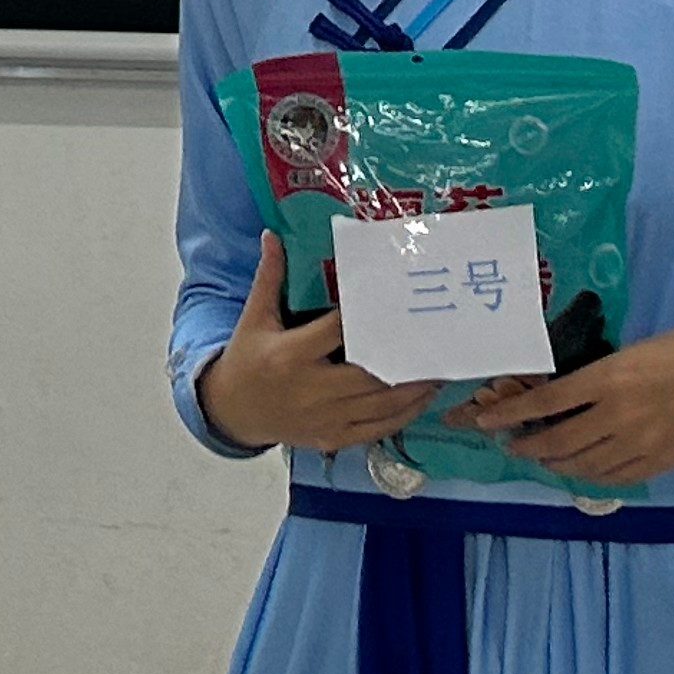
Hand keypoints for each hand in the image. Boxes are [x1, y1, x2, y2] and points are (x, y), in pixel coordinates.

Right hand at [196, 234, 445, 455]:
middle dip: (404, 359)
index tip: (395, 303)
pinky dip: (404, 414)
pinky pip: (377, 429)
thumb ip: (269, 277)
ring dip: (414, 389)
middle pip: (369, 374)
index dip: (366, 319)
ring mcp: (326, 418)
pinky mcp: (334, 438)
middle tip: (433, 340)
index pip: (337, 333)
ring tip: (439, 369)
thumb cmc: (247, 359)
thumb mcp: (254, 317)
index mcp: (291, 355)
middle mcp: (312, 389)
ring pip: (381, 405)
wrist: (234, 412)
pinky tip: (422, 399)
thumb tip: (272, 235)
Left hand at [441, 319, 673, 486]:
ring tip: (537, 455)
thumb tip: (566, 394)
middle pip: (558, 441)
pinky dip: (588, 474)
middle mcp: (620, 416)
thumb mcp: (636, 349)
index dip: (509, 413)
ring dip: (553, 462)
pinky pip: (613, 477)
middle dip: (525, 444)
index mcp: (611, 378)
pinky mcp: (661, 462)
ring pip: (582, 465)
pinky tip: (578, 467)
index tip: (483, 418)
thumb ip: (601, 375)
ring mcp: (642, 444)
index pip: (546, 402)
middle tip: (507, 440)